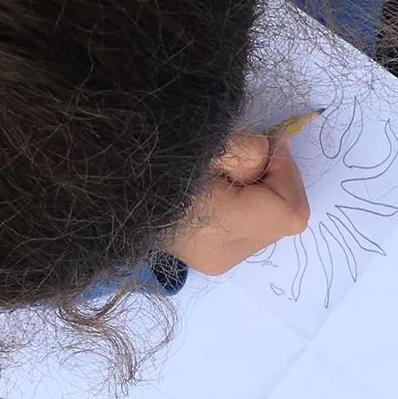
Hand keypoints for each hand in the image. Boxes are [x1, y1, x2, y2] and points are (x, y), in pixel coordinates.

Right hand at [161, 129, 310, 277]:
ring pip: (269, 224)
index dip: (286, 172)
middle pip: (283, 219)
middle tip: (238, 156)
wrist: (105, 176)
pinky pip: (249, 229)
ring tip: (222, 173)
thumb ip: (254, 148)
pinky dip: (245, 205)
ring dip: (260, 193)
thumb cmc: (156, 152)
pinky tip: (217, 190)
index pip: (291, 212)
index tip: (265, 144)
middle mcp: (222, 255)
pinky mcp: (207, 257)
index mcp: (221, 229)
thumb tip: (275, 152)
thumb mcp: (211, 137)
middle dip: (273, 181)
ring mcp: (213, 261)